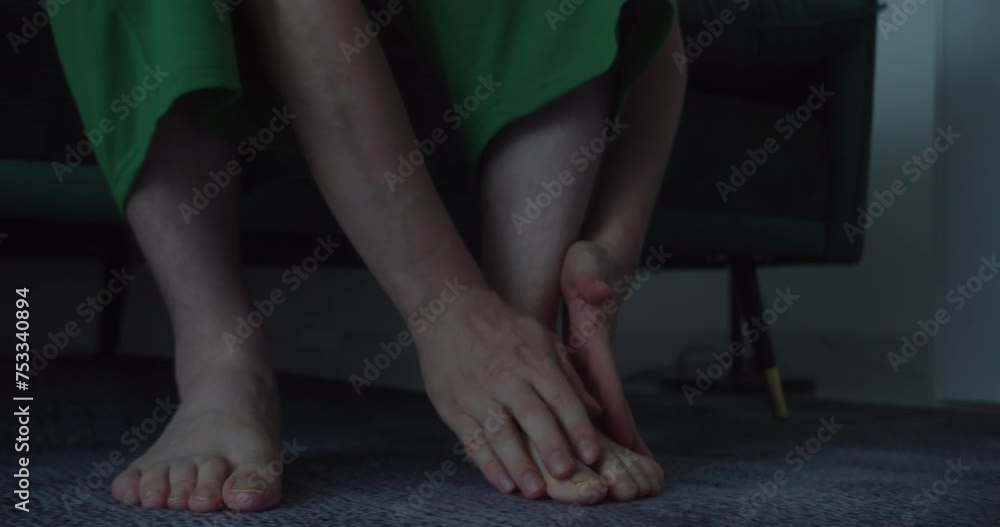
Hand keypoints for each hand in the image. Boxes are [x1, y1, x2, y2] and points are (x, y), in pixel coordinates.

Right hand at [415, 287, 602, 497]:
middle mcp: (506, 377)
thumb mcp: (541, 338)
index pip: (560, 397)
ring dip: (518, 463)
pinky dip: (487, 463)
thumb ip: (568, 376)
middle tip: (567, 474)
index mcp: (533, 361)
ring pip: (500, 432)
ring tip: (534, 491)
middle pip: (532, 415)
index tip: (593, 454)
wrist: (448, 311)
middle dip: (550, 446)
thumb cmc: (502, 328)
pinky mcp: (454, 407)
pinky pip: (471, 439)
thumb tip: (596, 411)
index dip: (578, 427)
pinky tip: (503, 483)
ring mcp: (478, 393)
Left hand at [560, 240, 651, 456]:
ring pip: (598, 403)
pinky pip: (584, 393)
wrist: (594, 258)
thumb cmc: (589, 262)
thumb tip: (598, 293)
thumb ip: (593, 280)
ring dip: (607, 434)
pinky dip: (591, 418)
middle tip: (633, 475)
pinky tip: (589, 438)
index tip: (627, 447)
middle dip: (620, 439)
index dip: (617, 417)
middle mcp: (596, 354)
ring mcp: (590, 358)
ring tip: (619, 470)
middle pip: (608, 403)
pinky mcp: (581, 356)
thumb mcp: (587, 266)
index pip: (607, 385)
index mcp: (596, 341)